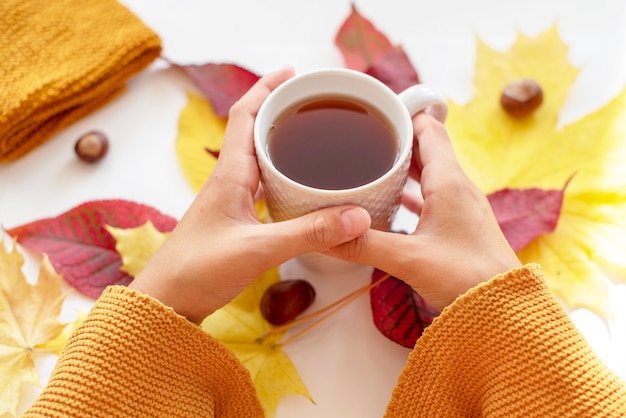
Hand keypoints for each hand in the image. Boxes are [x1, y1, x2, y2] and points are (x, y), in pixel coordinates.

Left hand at [130, 67, 370, 322]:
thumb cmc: (200, 270)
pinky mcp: (236, 219)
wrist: (167, 301)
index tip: (295, 73)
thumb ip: (308, 233)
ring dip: (282, 141)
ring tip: (315, 136)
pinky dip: (282, 175)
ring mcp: (231, 199)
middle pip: (254, 129)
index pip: (246, 114)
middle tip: (316, 104)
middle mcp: (230, 179)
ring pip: (259, 157)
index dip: (267, 87)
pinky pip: (263, 184)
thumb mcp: (258, 249)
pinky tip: (301, 184)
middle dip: (282, 110)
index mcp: (230, 173)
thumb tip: (358, 216)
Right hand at [328, 113, 520, 311]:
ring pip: (429, 171)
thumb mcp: (408, 260)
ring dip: (404, 165)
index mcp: (449, 182)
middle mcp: (458, 187)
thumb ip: (363, 245)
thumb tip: (321, 236)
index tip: (373, 113)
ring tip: (372, 164)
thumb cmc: (465, 278)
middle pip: (427, 147)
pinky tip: (392, 201)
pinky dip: (412, 191)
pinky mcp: (460, 224)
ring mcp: (461, 206)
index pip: (428, 129)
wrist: (505, 310)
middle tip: (363, 138)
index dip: (402, 116)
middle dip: (396, 139)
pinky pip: (432, 195)